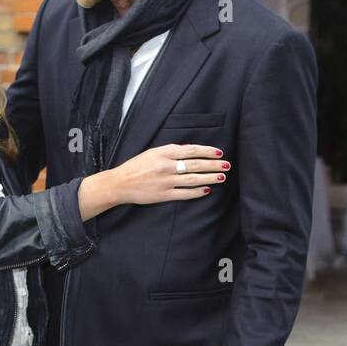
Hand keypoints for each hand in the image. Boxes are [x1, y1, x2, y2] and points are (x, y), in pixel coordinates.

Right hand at [114, 145, 229, 205]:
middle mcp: (166, 166)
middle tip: (226, 165)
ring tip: (221, 177)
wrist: (120, 183)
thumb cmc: (135, 167)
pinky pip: (185, 193)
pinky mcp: (163, 195)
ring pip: (193, 179)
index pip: (191, 151)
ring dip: (210, 178)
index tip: (219, 153)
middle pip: (196, 164)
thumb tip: (190, 152)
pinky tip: (206, 190)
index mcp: (163, 153)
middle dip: (213, 165)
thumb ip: (170, 152)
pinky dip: (197, 192)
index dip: (207, 151)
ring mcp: (166, 182)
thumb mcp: (152, 153)